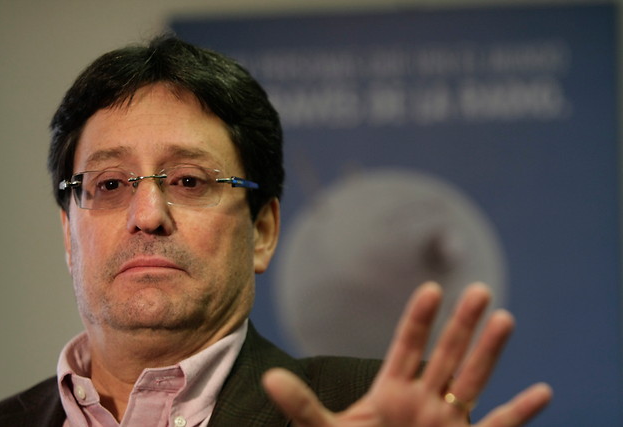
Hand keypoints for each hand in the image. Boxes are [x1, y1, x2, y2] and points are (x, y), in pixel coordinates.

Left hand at [262, 282, 551, 425]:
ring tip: (505, 318)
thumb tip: (269, 378)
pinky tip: (543, 391)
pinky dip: (521, 412)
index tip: (432, 288)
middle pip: (446, 354)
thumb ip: (302, 407)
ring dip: (490, 352)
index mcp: (391, 392)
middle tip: (479, 288)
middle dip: (462, 323)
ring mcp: (446, 421)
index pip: (407, 346)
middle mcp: (423, 400)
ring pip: (473, 380)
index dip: (419, 319)